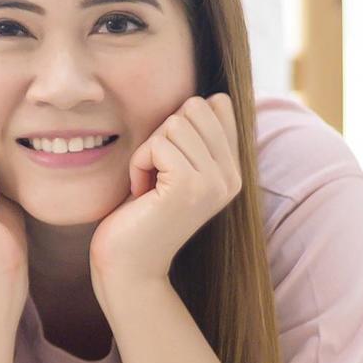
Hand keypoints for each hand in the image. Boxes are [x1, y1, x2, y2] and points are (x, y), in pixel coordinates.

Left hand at [89, 93, 244, 291]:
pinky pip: (156, 145)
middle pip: (193, 108)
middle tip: (156, 175)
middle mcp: (232, 176)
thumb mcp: (175, 167)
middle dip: (161, 136)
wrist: (129, 266)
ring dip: (147, 152)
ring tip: (150, 188)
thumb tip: (218, 96)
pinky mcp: (189, 187)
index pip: (216, 106)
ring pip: (173, 123)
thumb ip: (196, 136)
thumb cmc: (141, 212)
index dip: (178, 125)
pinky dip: (139, 165)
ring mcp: (214, 182)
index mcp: (232, 169)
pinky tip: (142, 194)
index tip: (169, 164)